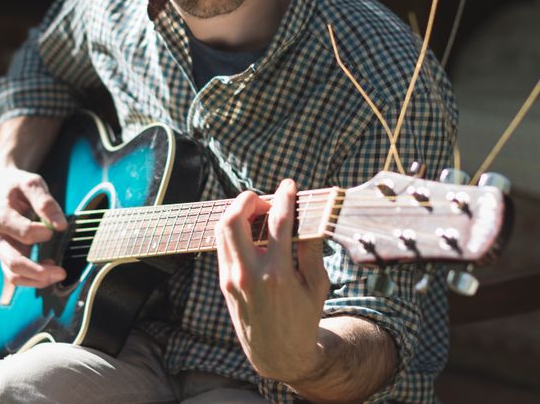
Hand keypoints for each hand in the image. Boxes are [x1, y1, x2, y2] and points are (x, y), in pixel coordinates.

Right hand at [0, 166, 67, 287]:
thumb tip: (61, 225)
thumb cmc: (17, 185)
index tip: (58, 227)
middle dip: (38, 271)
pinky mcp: (5, 254)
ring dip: (36, 280)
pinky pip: (14, 274)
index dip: (44, 233)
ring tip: (58, 275)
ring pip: (12, 274)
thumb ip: (46, 202)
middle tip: (62, 272)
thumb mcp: (32, 183)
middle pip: (13, 262)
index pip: (24, 233)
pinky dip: (32, 278)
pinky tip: (48, 270)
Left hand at [215, 179, 331, 382]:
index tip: (289, 185)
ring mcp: (232, 278)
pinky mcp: (224, 282)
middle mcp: (249, 274)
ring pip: (222, 230)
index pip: (277, 223)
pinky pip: (222, 245)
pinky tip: (251, 231)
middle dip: (248, 200)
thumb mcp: (317, 285)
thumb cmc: (303, 318)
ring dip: (237, 213)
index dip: (284, 197)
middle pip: (233, 220)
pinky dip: (234, 230)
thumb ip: (311, 250)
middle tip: (266, 200)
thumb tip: (309, 217)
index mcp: (277, 275)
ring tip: (258, 214)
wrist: (276, 353)